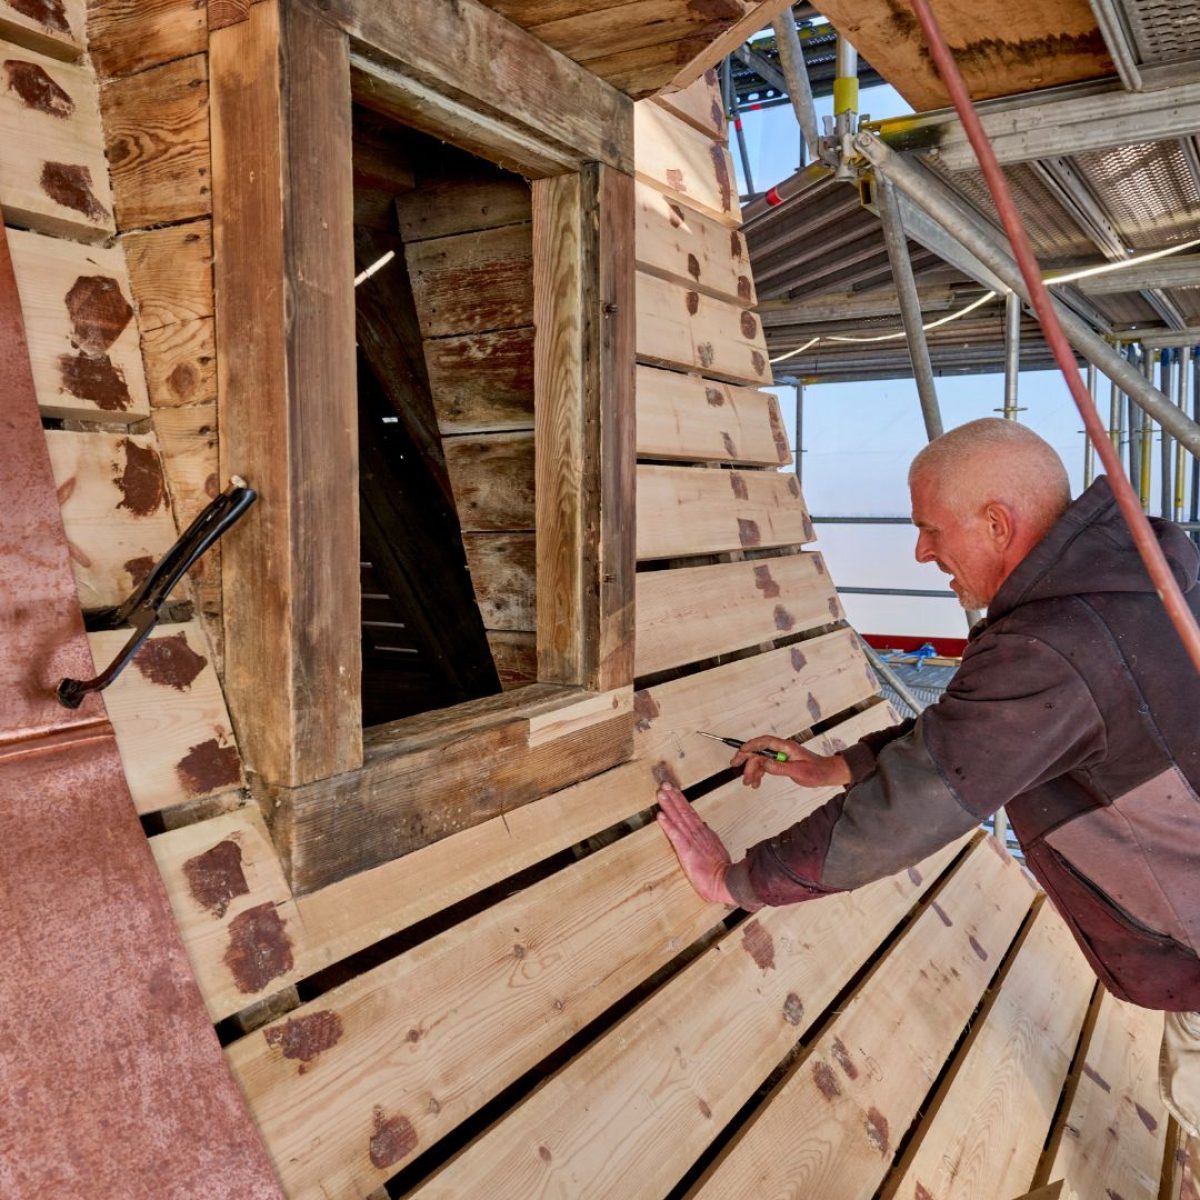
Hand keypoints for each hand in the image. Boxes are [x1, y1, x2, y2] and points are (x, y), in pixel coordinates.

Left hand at [655, 784, 734, 904]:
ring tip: (661, 794)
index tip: (674, 791)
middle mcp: (698, 834)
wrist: (727, 883)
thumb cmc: (721, 872)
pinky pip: (675, 835)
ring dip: (669, 806)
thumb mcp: (716, 850)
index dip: (682, 802)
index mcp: (704, 835)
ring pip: (679, 819)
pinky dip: (668, 825)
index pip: (691, 815)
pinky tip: (660, 816)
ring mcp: (692, 841)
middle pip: (684, 812)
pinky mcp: (687, 851)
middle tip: (664, 784)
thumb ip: (709, 838)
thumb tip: (705, 826)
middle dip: (674, 797)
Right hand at [731, 736, 852, 789]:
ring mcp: (781, 756)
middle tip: (735, 766)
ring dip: (752, 770)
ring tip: (748, 782)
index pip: (764, 742)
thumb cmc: (817, 771)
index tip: (741, 752)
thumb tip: (763, 763)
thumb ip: (779, 767)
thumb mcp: (798, 770)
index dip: (751, 745)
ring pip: (761, 760)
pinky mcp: (782, 762)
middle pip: (759, 750)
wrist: (827, 774)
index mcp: (786, 746)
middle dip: (746, 758)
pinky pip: (766, 766)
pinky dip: (759, 773)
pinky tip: (756, 783)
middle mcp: (782, 749)